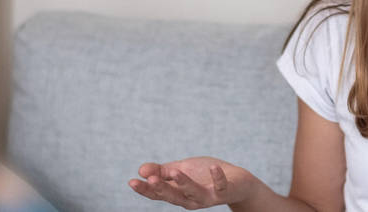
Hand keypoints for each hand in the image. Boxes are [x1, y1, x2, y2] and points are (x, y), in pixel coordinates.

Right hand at [128, 156, 253, 208]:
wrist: (236, 181)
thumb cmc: (205, 175)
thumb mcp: (181, 170)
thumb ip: (162, 171)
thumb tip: (141, 169)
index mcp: (178, 193)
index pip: (159, 193)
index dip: (145, 189)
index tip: (131, 181)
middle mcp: (191, 199)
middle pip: (173, 195)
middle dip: (160, 188)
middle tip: (148, 179)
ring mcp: (207, 196)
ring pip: (193, 192)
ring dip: (184, 182)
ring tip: (175, 171)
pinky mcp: (223, 191)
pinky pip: (220, 185)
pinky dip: (217, 176)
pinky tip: (213, 167)